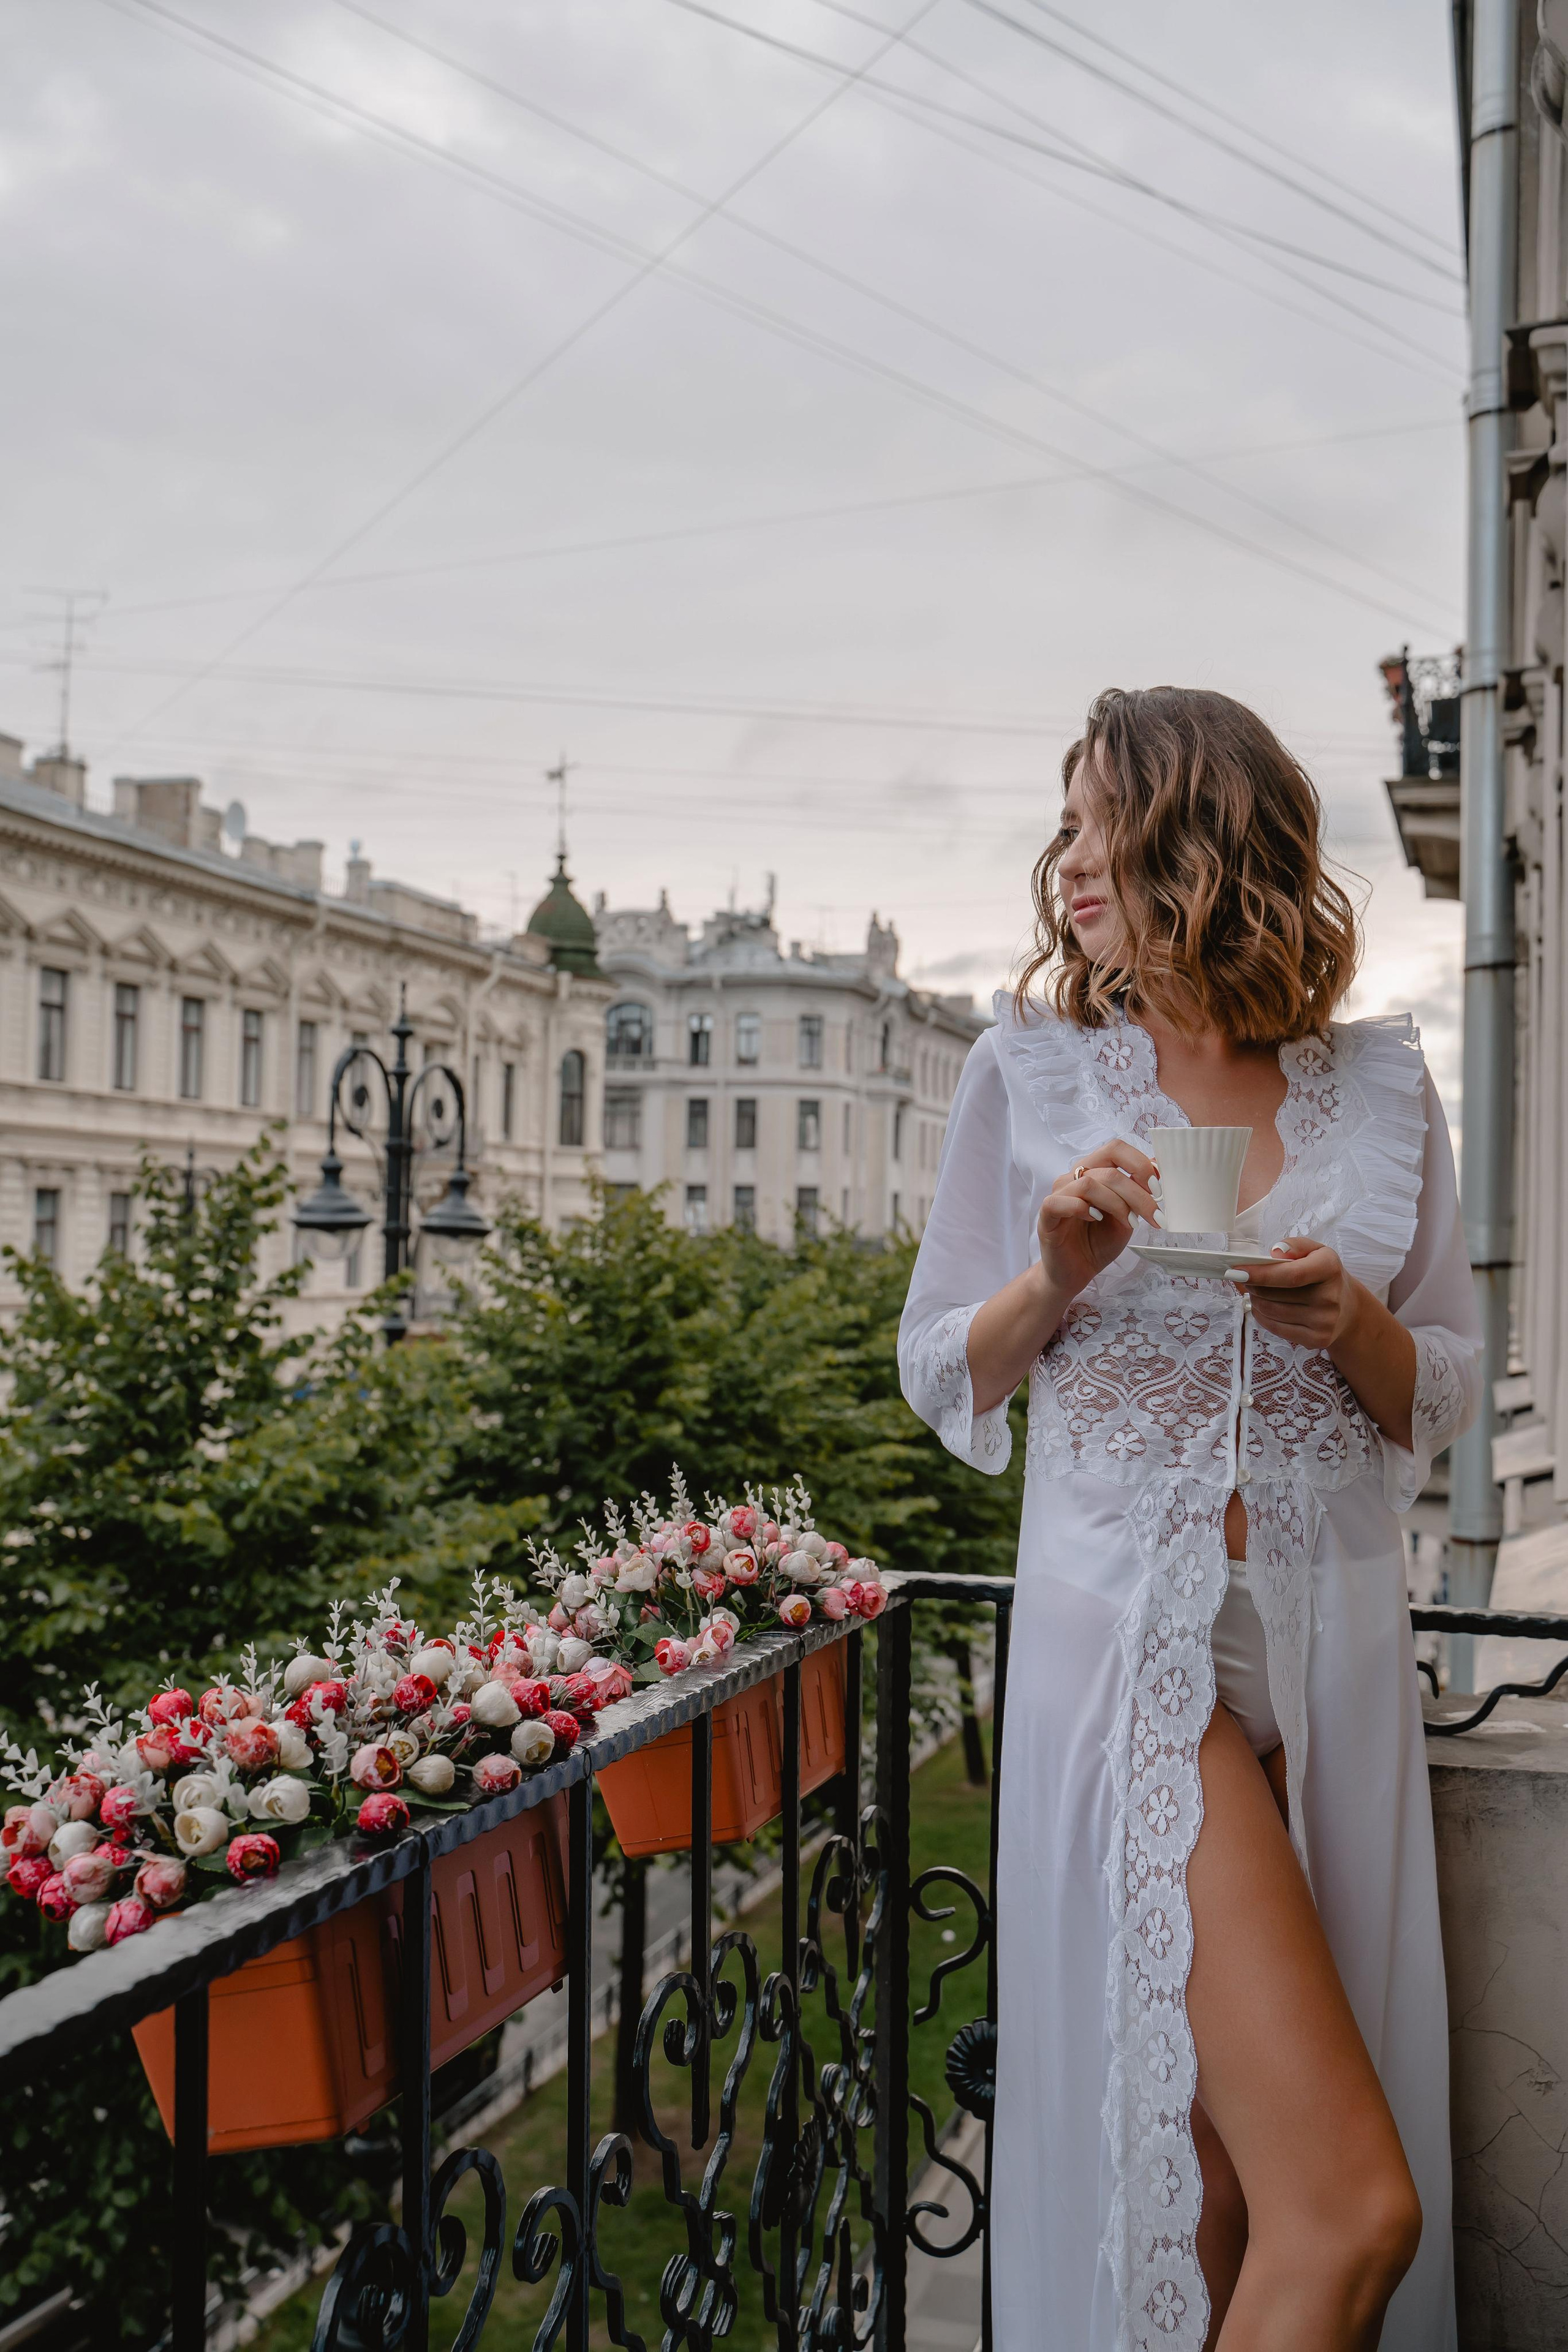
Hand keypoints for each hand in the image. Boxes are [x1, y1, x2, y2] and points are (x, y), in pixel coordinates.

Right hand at [1038, 1137, 1159, 1300]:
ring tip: (1130, 1223)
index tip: (1158, 1188)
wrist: (1076, 1272)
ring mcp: (1058, 1194)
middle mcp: (1074, 1177)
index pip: (1116, 1149)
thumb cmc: (1099, 1241)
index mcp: (1094, 1171)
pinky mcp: (1046, 1215)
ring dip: (1117, 1204)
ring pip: (1089, 1183)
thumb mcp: (1128, 1214)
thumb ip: (1139, 1191)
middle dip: (1137, 1191)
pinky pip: (1060, 1202)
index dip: (1140, 1164)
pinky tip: (1096, 1220)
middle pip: (1108, 1166)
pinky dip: (1083, 1209)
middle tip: (1154, 1214)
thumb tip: (1160, 1167)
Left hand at [1228, 1238, 1359, 1349]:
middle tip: (1246, 1278)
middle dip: (1253, 1286)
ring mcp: (1324, 1322)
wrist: (1348, 1309)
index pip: (1291, 1274)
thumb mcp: (1316, 1251)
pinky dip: (1262, 1316)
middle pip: (1274, 1294)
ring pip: (1270, 1311)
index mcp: (1329, 1268)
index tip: (1236, 1270)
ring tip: (1256, 1291)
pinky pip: (1276, 1328)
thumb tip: (1275, 1253)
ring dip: (1255, 1300)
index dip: (1261, 1274)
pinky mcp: (1317, 1340)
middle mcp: (1330, 1298)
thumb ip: (1296, 1245)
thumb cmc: (1325, 1276)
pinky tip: (1263, 1307)